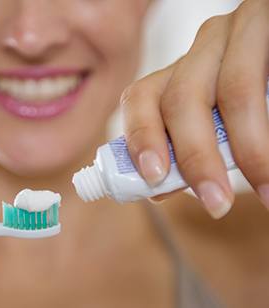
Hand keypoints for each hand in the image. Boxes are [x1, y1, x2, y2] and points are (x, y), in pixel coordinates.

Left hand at [121, 0, 268, 218]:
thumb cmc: (253, 105)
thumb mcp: (219, 121)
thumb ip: (188, 148)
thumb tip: (158, 189)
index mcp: (180, 71)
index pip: (141, 97)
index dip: (142, 138)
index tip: (154, 179)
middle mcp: (203, 48)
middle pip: (181, 98)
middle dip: (196, 157)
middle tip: (215, 202)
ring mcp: (238, 30)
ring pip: (231, 89)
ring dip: (248, 149)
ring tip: (265, 190)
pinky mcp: (268, 24)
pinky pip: (264, 80)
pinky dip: (267, 130)